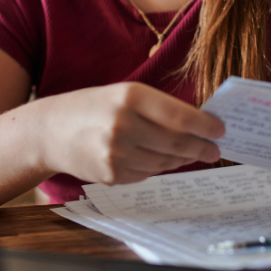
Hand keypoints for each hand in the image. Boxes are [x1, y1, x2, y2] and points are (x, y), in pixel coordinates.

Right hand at [36, 82, 224, 184]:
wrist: (49, 131)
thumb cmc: (93, 108)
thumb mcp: (123, 94)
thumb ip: (158, 108)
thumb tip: (198, 125)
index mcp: (130, 96)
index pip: (179, 116)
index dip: (204, 126)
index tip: (221, 130)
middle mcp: (123, 125)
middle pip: (176, 143)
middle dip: (201, 148)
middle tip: (214, 150)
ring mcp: (117, 153)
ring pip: (165, 161)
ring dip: (182, 159)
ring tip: (191, 154)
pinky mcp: (112, 175)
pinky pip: (148, 173)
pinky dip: (158, 167)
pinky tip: (160, 159)